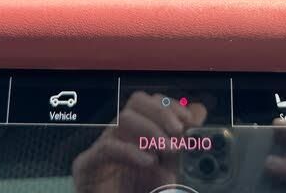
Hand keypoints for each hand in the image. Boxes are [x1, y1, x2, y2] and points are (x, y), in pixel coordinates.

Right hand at [72, 91, 206, 192]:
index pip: (151, 102)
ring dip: (152, 130)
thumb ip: (183, 141)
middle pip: (137, 102)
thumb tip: (198, 110)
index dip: (171, 106)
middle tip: (179, 131)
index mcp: (137, 134)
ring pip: (123, 118)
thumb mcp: (172, 169)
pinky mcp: (87, 166)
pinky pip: (107, 147)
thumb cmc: (144, 192)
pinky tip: (149, 162)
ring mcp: (102, 149)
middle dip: (162, 112)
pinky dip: (132, 151)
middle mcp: (119, 135)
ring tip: (170, 149)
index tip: (190, 119)